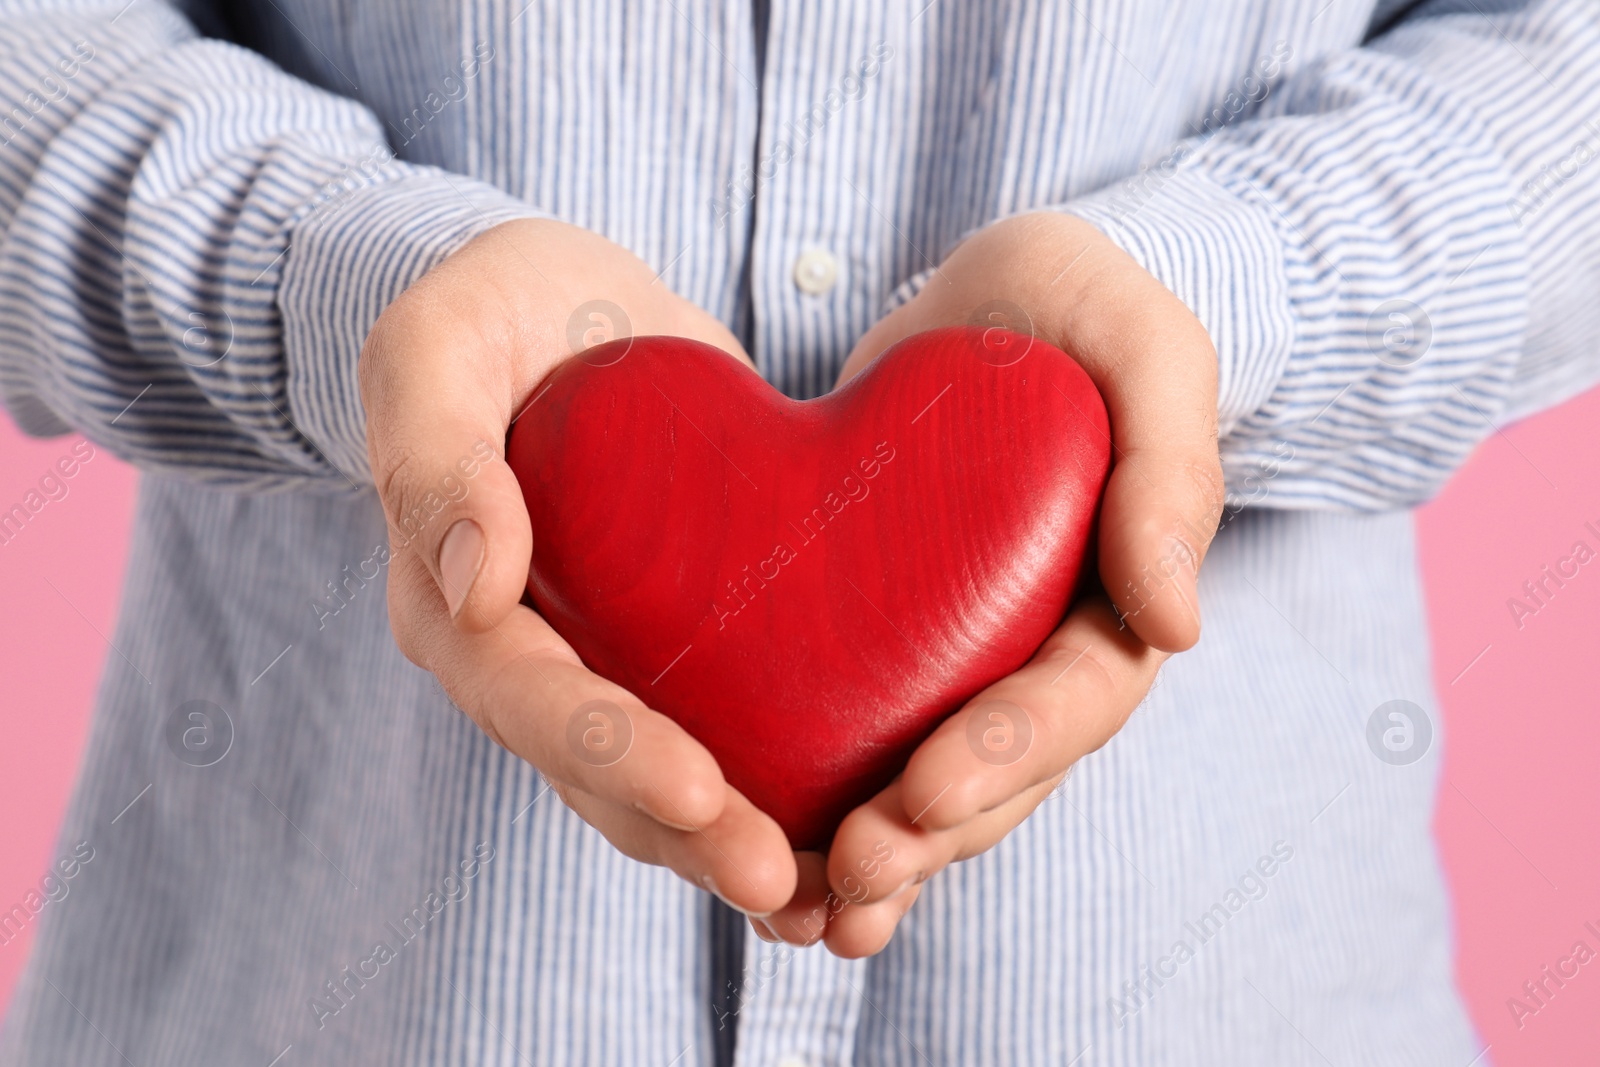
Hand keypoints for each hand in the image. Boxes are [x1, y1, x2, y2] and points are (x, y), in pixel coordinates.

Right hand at [360, 218, 796, 916]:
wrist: (564, 308)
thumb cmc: (490, 313)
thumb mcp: (437, 346)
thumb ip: (433, 453)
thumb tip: (474, 579)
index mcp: (456, 604)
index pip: (528, 697)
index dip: (611, 753)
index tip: (702, 794)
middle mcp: (525, 658)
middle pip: (601, 775)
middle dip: (691, 835)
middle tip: (782, 882)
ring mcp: (604, 662)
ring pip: (662, 786)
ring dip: (737, 848)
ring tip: (831, 902)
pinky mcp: (676, 645)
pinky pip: (720, 735)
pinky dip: (778, 793)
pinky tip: (850, 836)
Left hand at [751, 211, 1223, 954]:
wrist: (1000, 293)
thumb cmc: (1084, 307)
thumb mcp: (1145, 348)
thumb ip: (1171, 469)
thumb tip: (1177, 624)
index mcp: (1115, 599)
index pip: (1073, 703)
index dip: (1005, 756)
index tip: (921, 794)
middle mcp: (1042, 647)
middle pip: (1000, 774)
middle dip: (928, 837)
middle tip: (847, 879)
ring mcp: (966, 653)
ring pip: (931, 782)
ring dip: (877, 854)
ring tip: (799, 909)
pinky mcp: (891, 636)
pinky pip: (863, 731)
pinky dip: (820, 798)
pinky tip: (766, 849)